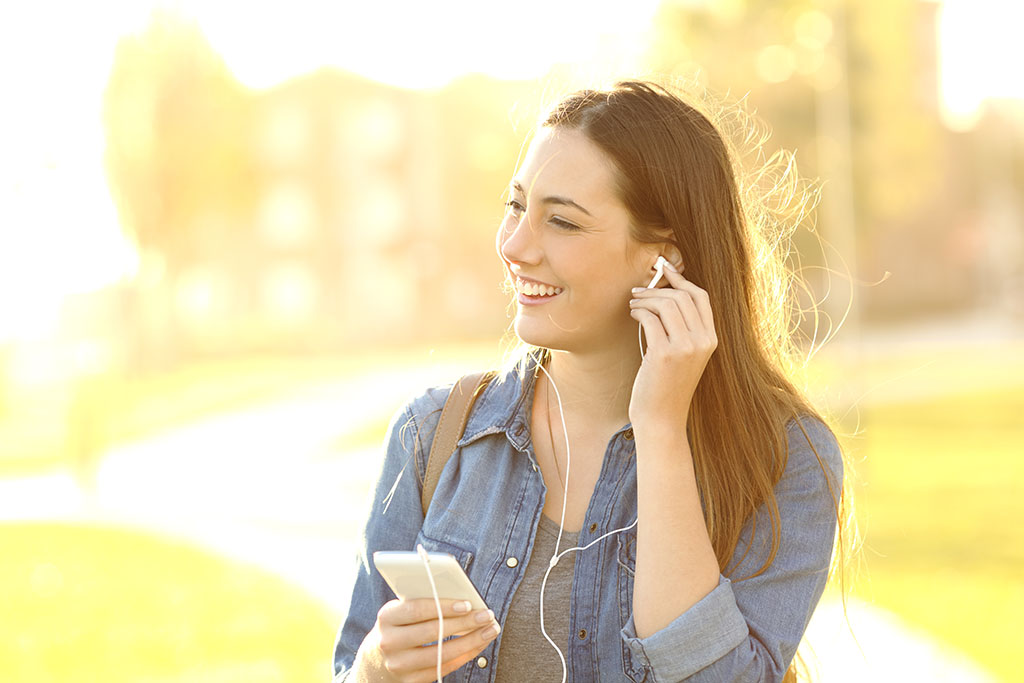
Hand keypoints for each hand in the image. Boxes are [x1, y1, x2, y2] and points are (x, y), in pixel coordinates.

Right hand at [356, 598, 500, 681]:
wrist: (375, 662)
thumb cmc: (399, 627)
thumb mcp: (402, 612)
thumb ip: (425, 603)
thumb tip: (464, 599)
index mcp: (387, 617)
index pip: (418, 609)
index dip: (444, 606)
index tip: (468, 604)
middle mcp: (389, 642)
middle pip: (433, 632)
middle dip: (464, 623)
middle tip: (487, 615)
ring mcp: (399, 664)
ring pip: (441, 654)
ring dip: (471, 641)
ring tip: (489, 631)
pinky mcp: (410, 681)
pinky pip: (443, 669)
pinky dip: (464, 656)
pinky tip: (478, 645)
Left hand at [627, 266, 716, 429]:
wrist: (662, 419)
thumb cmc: (667, 386)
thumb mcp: (684, 355)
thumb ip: (682, 329)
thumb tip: (665, 293)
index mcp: (711, 339)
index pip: (701, 297)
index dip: (681, 279)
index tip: (664, 269)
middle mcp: (702, 341)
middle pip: (681, 296)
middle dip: (657, 288)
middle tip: (639, 290)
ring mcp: (685, 348)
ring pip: (665, 304)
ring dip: (645, 298)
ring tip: (633, 303)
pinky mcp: (664, 354)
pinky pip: (650, 318)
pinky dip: (638, 311)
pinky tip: (632, 314)